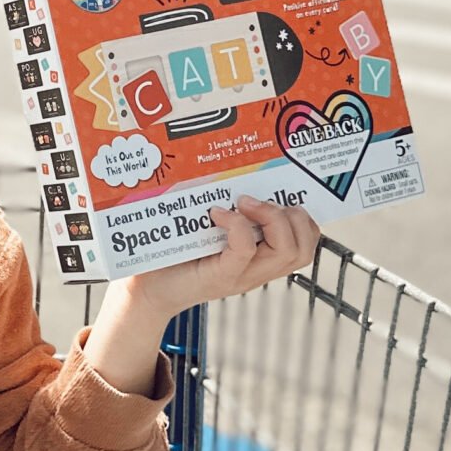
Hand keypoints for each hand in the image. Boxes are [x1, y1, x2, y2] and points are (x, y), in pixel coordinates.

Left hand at [83, 199, 318, 397]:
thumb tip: (233, 164)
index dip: (304, 216)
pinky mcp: (220, 277)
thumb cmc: (172, 254)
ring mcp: (241, 275)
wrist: (144, 287)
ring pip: (286, 252)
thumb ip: (225, 206)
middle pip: (303, 248)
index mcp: (259, 256)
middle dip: (291, 216)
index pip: (306, 241)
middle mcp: (257, 269)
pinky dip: (237, 225)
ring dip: (271, 218)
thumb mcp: (207, 226)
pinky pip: (245, 250)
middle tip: (255, 200)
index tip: (276, 193)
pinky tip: (217, 214)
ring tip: (243, 204)